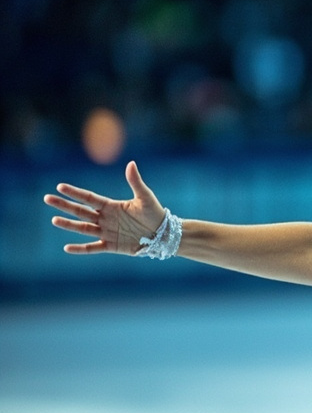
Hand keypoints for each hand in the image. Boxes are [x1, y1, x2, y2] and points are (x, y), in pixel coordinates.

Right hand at [44, 161, 166, 254]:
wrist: (163, 234)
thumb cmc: (155, 213)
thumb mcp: (145, 197)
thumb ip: (135, 182)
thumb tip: (131, 163)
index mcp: (111, 206)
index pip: (88, 198)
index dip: (75, 193)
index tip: (60, 187)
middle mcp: (105, 218)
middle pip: (80, 211)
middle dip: (64, 205)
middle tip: (47, 199)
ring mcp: (107, 232)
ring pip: (83, 228)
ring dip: (69, 225)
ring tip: (54, 220)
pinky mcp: (112, 245)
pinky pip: (93, 247)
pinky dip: (80, 249)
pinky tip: (67, 248)